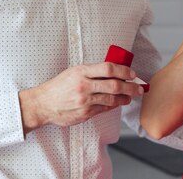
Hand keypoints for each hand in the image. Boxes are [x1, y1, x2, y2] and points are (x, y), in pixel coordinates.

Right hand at [19, 62, 143, 133]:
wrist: (43, 104)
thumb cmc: (59, 86)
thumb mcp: (73, 72)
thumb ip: (92, 71)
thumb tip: (113, 71)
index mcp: (81, 72)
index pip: (108, 68)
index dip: (123, 70)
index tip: (132, 73)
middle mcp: (83, 86)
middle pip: (114, 85)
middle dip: (130, 86)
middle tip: (139, 87)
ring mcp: (85, 101)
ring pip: (112, 99)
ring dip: (125, 98)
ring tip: (130, 96)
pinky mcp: (85, 114)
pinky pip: (104, 109)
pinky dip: (113, 105)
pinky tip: (118, 103)